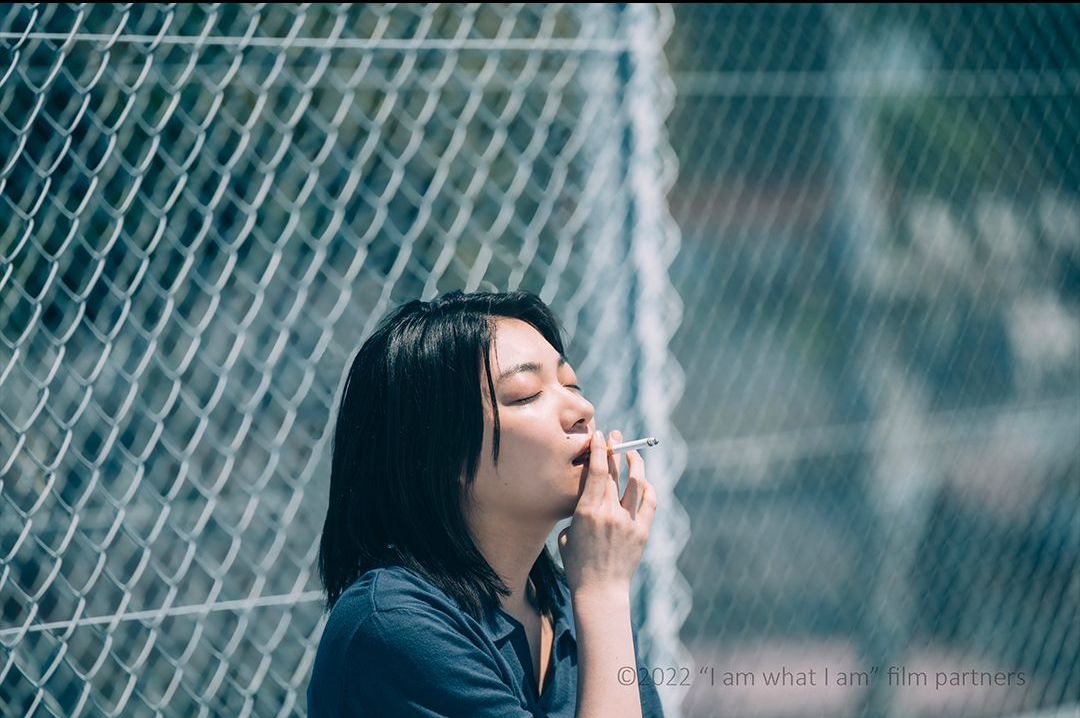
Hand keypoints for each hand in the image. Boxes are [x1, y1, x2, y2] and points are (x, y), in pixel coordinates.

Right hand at [558, 429, 656, 595]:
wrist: (600, 591)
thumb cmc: (577, 565)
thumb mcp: (566, 535)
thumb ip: (576, 514)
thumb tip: (585, 500)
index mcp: (587, 512)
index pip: (597, 472)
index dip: (599, 450)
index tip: (599, 436)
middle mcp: (609, 513)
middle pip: (616, 472)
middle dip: (615, 450)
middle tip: (614, 436)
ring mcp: (628, 522)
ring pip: (637, 483)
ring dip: (635, 464)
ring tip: (632, 454)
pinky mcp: (642, 531)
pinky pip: (649, 502)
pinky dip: (647, 488)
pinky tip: (643, 482)